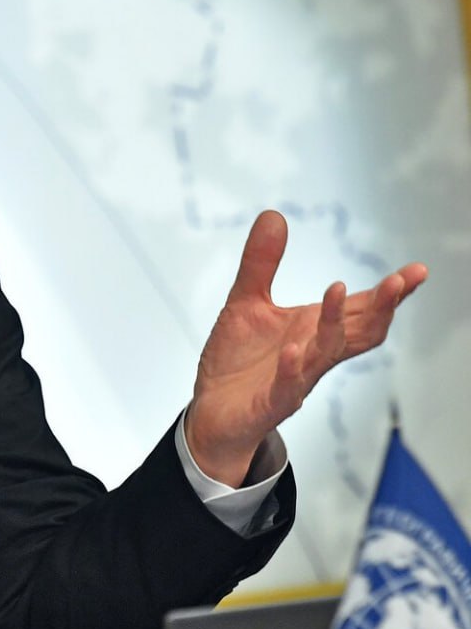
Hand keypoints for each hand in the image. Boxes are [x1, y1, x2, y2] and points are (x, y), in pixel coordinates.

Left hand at [186, 210, 426, 486]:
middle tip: (400, 281)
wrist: (212, 414)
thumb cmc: (238, 361)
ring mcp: (296, 379)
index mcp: (313, 329)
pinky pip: (288, 386)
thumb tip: (274, 214)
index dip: (389, 292)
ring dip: (333, 323)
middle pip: (360, 331)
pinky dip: (293, 367)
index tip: (416, 271)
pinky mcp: (271, 402)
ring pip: (327, 354)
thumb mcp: (245, 303)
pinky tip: (293, 348)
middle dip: (381, 306)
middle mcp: (314, 353)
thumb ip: (262, 263)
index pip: (361, 309)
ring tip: (333, 289)